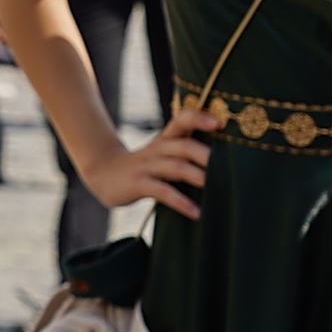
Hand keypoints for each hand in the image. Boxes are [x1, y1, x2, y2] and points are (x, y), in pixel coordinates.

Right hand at [80, 107, 217, 218]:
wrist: (102, 173)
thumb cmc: (144, 165)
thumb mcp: (161, 152)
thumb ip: (185, 150)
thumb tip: (225, 159)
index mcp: (165, 139)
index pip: (181, 120)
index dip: (198, 118)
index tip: (219, 123)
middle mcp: (156, 149)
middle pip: (183, 146)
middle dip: (206, 155)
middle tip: (229, 167)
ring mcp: (146, 166)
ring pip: (175, 167)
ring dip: (198, 177)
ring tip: (217, 189)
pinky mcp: (137, 184)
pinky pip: (162, 192)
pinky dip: (181, 202)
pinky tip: (196, 213)